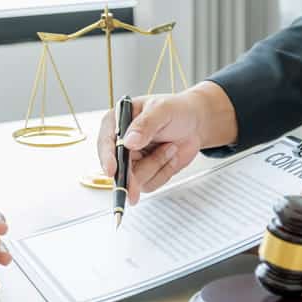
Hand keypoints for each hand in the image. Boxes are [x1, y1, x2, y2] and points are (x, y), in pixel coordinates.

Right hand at [97, 81, 236, 203]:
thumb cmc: (175, 111)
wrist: (195, 124)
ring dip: (156, 166)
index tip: (111, 170)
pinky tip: (171, 156)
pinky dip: (165, 172)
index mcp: (116, 122)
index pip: (106, 142)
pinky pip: (151, 184)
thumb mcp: (162, 110)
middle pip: (117, 168)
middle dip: (129, 178)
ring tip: (170, 147)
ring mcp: (132, 161)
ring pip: (135, 180)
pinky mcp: (145, 174)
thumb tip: (129, 142)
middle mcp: (121, 144)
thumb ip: (145, 124)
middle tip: (133, 192)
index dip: (107, 158)